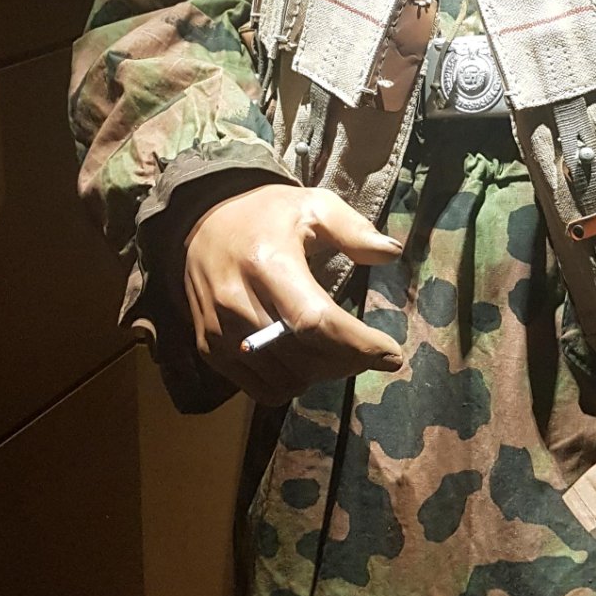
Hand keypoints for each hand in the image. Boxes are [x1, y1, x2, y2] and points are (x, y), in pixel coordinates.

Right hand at [183, 183, 403, 403]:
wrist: (202, 221)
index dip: (358, 345)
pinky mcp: (208, 348)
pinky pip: (260, 390)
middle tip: (368, 349)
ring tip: (336, 351)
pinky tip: (303, 361)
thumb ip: (353, 229)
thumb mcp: (313, 205)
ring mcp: (219, 330)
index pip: (315, 321)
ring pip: (285, 379)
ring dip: (320, 374)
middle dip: (348, 361)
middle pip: (303, 357)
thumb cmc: (267, 214)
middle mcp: (238, 301)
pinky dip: (290, 384)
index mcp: (268, 263)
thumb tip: (392, 252)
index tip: (393, 355)